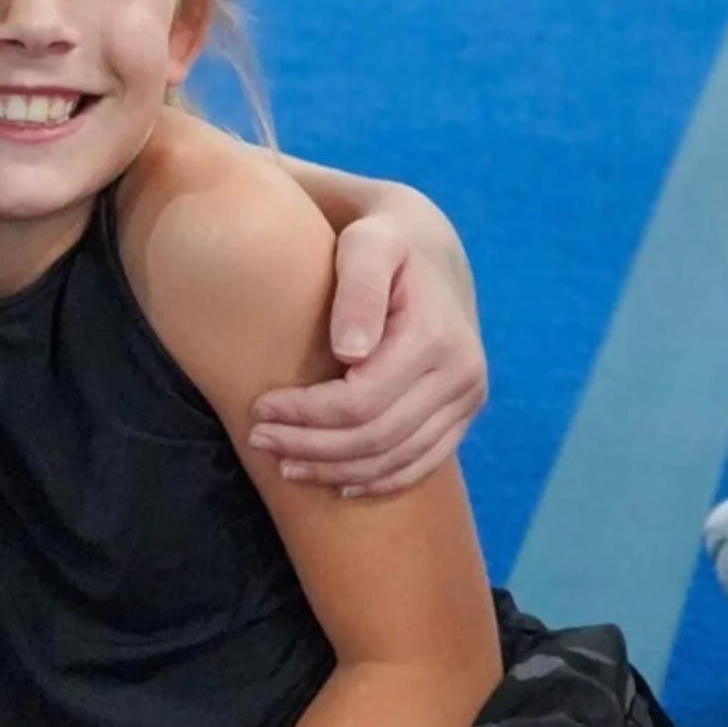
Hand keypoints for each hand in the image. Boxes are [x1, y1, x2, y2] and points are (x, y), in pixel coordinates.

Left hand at [249, 211, 485, 495]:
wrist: (428, 247)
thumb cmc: (381, 241)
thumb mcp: (365, 243)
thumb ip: (357, 287)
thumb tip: (351, 352)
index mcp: (435, 336)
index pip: (360, 402)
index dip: (305, 415)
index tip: (259, 408)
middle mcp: (462, 372)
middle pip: (375, 438)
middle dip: (311, 447)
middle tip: (259, 441)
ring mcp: (468, 397)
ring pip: (395, 460)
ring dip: (336, 471)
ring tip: (285, 464)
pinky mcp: (465, 412)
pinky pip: (422, 464)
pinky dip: (378, 481)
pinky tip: (338, 484)